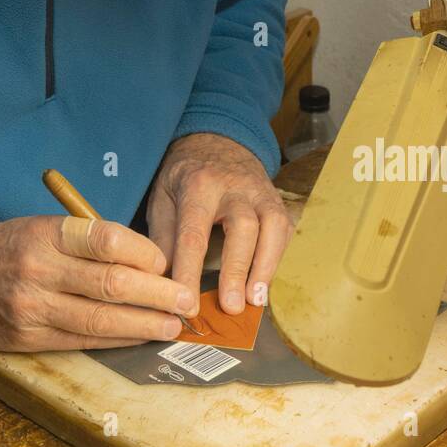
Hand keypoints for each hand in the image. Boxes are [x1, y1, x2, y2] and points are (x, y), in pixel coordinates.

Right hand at [0, 215, 197, 350]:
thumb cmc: (10, 247)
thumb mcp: (41, 227)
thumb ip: (87, 241)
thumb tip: (145, 259)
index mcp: (46, 233)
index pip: (105, 240)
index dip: (143, 252)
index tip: (165, 261)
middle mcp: (39, 270)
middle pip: (110, 283)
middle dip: (156, 294)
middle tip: (185, 300)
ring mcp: (33, 308)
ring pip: (100, 319)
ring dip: (143, 324)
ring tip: (172, 325)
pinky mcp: (29, 339)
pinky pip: (83, 341)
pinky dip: (116, 340)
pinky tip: (139, 336)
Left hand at [147, 133, 292, 316]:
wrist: (216, 140)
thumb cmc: (184, 175)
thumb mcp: (162, 196)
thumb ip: (163, 237)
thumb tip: (161, 282)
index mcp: (197, 185)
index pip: (193, 234)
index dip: (190, 272)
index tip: (188, 306)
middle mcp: (233, 186)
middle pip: (242, 226)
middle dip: (238, 268)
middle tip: (231, 306)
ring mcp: (260, 192)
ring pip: (273, 226)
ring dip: (266, 266)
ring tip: (256, 300)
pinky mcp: (276, 201)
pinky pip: (284, 230)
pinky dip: (278, 258)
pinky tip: (266, 283)